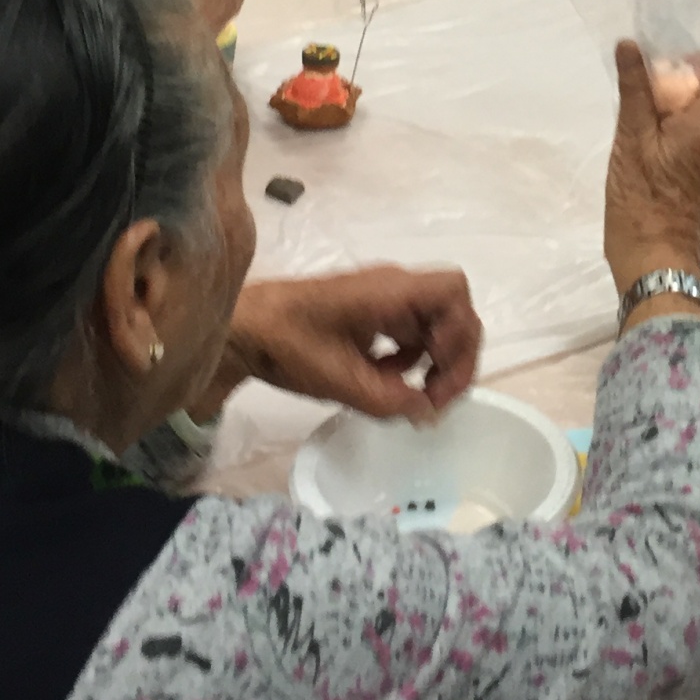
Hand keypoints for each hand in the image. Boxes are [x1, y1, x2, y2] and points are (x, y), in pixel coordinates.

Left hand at [218, 267, 481, 422]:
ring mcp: (380, 297)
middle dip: (453, 356)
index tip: (436, 373)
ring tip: (416, 395)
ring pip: (430, 323)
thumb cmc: (288, 346)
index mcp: (391, 291)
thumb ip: (392, 401)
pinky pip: (405, 330)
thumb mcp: (342, 382)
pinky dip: (408, 357)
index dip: (459, 334)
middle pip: (450, 311)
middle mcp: (393, 286)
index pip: (454, 291)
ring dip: (432, 360)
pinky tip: (387, 380)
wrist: (240, 328)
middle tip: (437, 398)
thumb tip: (427, 413)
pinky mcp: (366, 310)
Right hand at [604, 39, 699, 299]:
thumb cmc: (640, 196)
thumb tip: (630, 45)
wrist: (656, 256)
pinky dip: (688, 134)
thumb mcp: (630, 138)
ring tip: (646, 128)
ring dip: (683, 112)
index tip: (663, 70)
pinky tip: (657, 151)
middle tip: (645, 101)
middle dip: (682, 87)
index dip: (696, 60)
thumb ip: (634, 88)